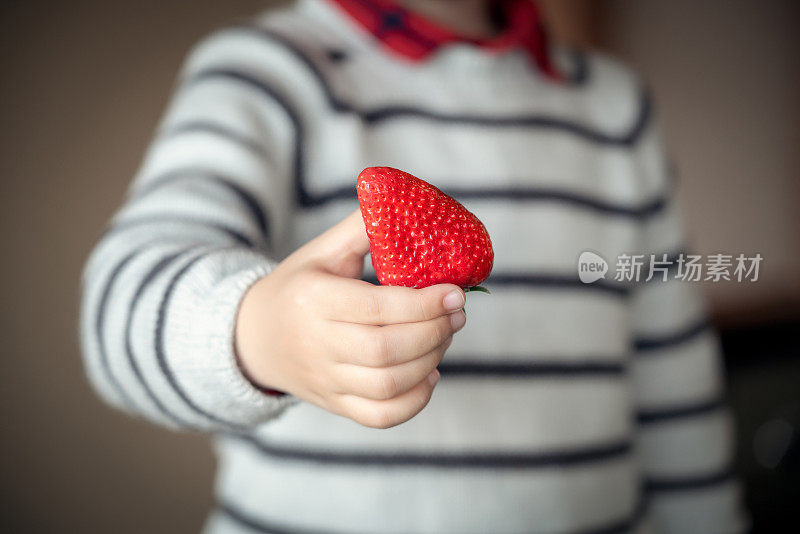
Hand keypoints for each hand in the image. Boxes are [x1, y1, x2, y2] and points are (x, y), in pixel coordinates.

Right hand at [235, 211, 465, 427]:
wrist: (254, 337)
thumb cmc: (297, 287)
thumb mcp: (321, 251)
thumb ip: (362, 228)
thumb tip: (404, 202)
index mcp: (312, 300)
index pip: (376, 308)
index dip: (424, 304)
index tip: (456, 293)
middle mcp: (316, 344)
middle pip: (386, 351)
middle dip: (435, 332)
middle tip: (457, 314)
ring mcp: (325, 379)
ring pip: (388, 385)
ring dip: (431, 361)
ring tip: (445, 337)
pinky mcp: (334, 404)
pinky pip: (381, 416)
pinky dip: (415, 402)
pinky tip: (429, 374)